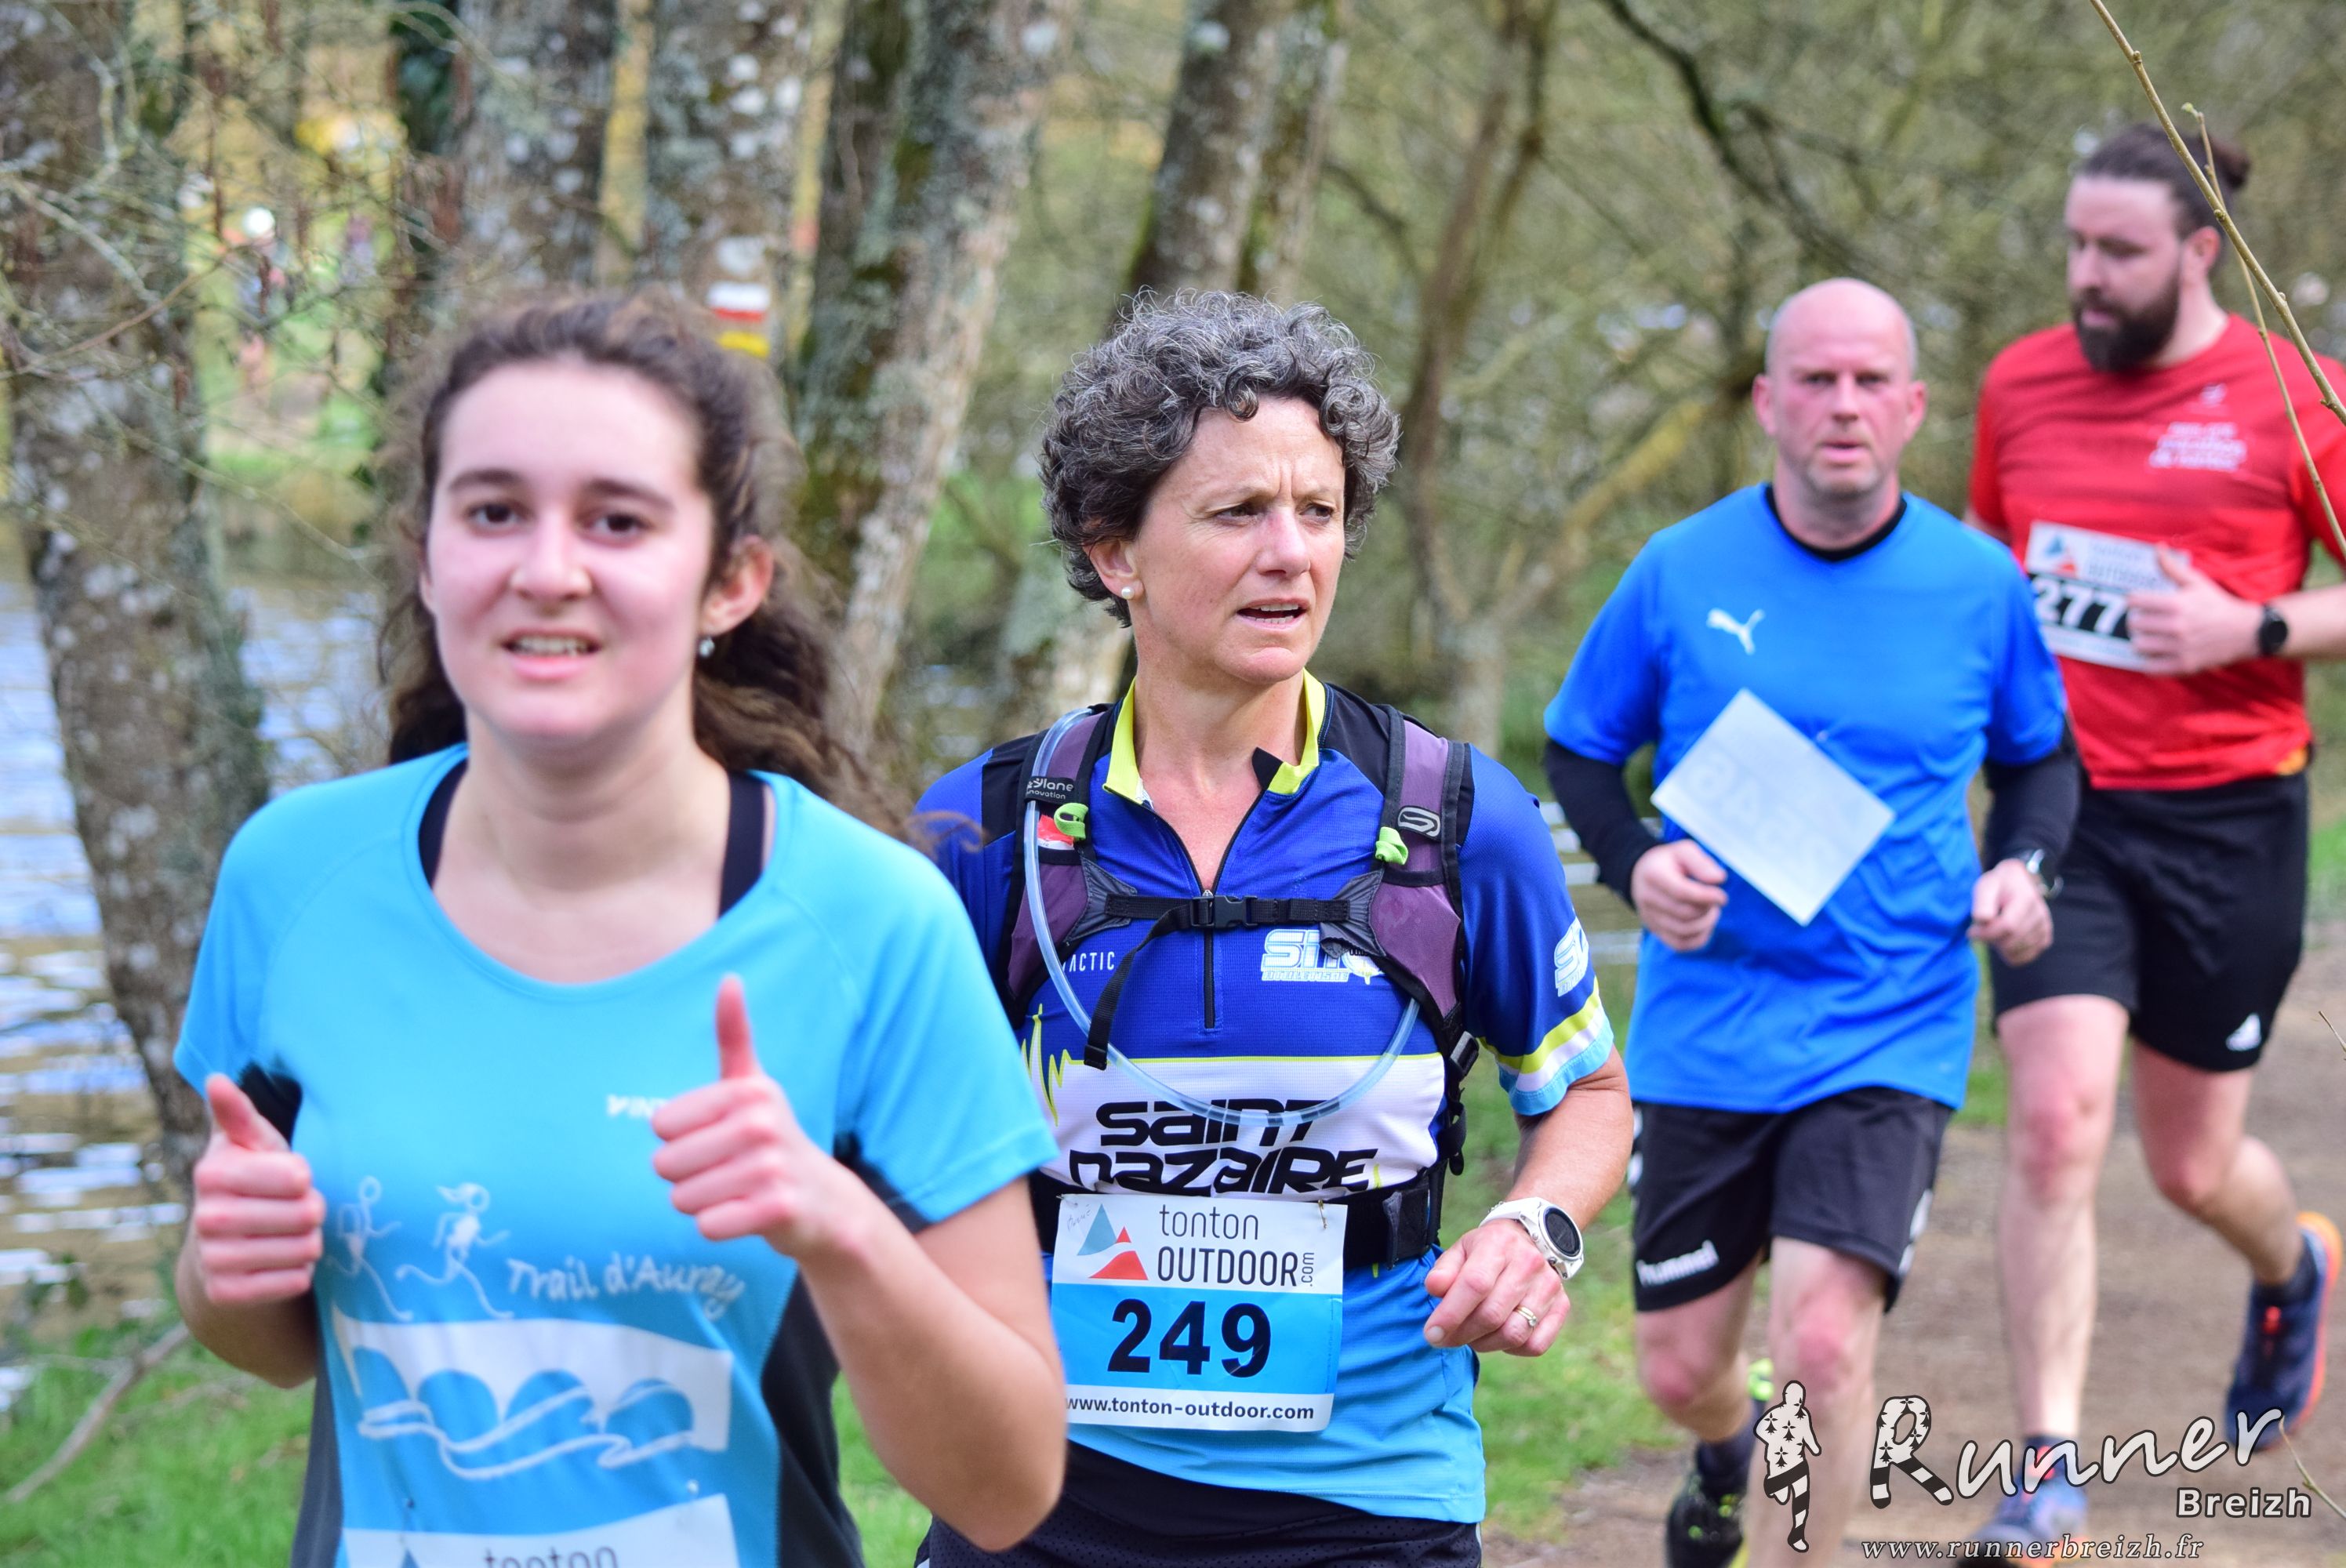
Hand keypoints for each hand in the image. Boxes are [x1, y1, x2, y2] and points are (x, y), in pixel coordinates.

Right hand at [190, 1075, 325, 1303]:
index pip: (296, 1176)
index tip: (295, 1176)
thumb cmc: (254, 1179)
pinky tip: (284, 1260)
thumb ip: (240, 1114)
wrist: (227, 1244)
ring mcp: (212, 1259)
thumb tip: (217, 1079)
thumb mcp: (253, 1143)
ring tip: (292, 1233)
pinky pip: (293, 1282)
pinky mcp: (224, 1294)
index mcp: (211, 1174)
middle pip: (306, 1214)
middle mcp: (204, 1218)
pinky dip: (301, 1272)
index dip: (306, 1178)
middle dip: (314, 1210)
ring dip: (310, 1242)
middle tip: (298, 1208)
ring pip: (304, 1249)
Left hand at [652, 976, 855, 1257]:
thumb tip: (729, 978)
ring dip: (701, 1203)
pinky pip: (707, 1225)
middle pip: (666, 1165)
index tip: (716, 1138)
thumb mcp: (754, 1085)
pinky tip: (746, 1214)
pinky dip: (718, 1226)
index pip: (661, 1126)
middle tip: (726, 1171)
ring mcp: (772, 1168)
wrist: (823, 1201)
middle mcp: (763, 1124)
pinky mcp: (776, 1210)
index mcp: (751, 1090)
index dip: (679, 1140)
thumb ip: (734, 1035)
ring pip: (682, 1198)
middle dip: (686, 1177)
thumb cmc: (771, 1139)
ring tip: (736, 1192)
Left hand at [1422, 1217, 1567, 1355]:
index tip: (1432, 1333)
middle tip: (1445, 1339)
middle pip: (1492, 1314)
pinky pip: (1536, 1345)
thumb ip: (1444, 1270)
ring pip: (1514, 1334)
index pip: (1475, 1284)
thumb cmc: (1487, 1250)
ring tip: (1471, 1335)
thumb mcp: (1461, 1249)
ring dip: (1485, 1344)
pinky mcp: (1562, 1306)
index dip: (1450, 1314)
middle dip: (1462, 1334)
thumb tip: (1434, 1289)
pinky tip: (1499, 1336)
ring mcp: (1549, 1286)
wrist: (1532, 1238)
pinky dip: (1512, 1349)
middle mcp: (1528, 1263)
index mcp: (1498, 1244)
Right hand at [1630, 840, 1727, 951]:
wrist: (1642, 873)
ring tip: (1710, 910)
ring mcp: (1649, 917)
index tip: (1722, 896)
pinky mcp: (1655, 930)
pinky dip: (1699, 938)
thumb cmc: (1669, 861)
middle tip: (1714, 899)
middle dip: (1707, 909)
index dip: (1706, 897)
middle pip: (1684, 914)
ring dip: (1706, 923)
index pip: (1681, 892)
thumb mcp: (1684, 851)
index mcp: (1654, 875)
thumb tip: (1719, 879)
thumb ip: (1701, 863)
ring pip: (1684, 931)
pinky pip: (1680, 944)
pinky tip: (1705, 925)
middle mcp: (1647, 899)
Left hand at [1970, 858, 2051, 965]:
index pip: (2008, 926)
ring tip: (1994, 932)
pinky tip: (2004, 940)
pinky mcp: (2045, 938)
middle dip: (1991, 940)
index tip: (1971, 931)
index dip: (1987, 933)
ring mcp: (2044, 928)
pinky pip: (2025, 957)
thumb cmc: (1998, 885)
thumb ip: (1983, 902)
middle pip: (2012, 942)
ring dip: (1999, 947)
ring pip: (2017, 953)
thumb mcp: (1986, 887)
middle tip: (1981, 931)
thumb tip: (1983, 919)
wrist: (2019, 882)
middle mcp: (2040, 915)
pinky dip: (2010, 954)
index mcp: (2026, 899)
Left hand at [2127, 546, 2261, 674]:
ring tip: (2151, 637)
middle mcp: (2176, 626)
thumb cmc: (2217, 604)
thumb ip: (2172, 568)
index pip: (2134, 601)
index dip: (2135, 600)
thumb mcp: (2197, 582)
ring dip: (2142, 641)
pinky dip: (2150, 661)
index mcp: (2177, 604)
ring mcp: (2180, 647)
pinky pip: (2151, 668)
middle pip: (2133, 624)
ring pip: (2139, 646)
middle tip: (2147, 620)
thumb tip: (2157, 548)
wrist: (2246, 632)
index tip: (2141, 601)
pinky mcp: (2184, 665)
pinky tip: (2157, 653)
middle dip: (2138, 620)